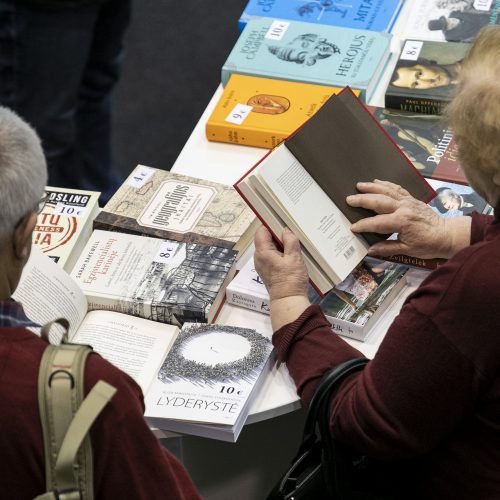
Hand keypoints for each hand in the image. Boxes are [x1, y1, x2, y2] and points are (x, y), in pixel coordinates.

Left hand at [254, 225, 308, 300]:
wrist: (288, 300)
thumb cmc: (291, 279)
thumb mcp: (294, 257)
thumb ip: (290, 240)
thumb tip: (285, 230)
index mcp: (262, 252)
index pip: (261, 231)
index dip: (270, 224)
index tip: (282, 222)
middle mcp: (258, 257)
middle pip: (264, 239)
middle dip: (276, 234)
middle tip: (290, 232)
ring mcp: (262, 265)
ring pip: (268, 248)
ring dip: (279, 244)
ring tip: (292, 243)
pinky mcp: (267, 270)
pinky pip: (271, 256)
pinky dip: (279, 253)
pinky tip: (290, 254)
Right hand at [346, 180, 469, 258]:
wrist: (447, 235)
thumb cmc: (428, 245)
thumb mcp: (407, 250)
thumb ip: (387, 249)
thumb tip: (370, 250)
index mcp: (401, 222)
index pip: (377, 223)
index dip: (363, 225)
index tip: (352, 227)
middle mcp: (403, 208)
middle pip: (379, 201)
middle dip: (362, 200)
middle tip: (349, 199)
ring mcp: (408, 201)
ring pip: (387, 191)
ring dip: (372, 188)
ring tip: (359, 185)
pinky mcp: (412, 199)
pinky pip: (397, 189)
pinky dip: (386, 184)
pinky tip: (377, 182)